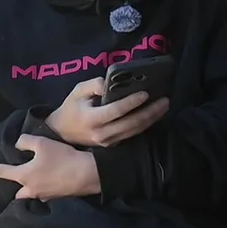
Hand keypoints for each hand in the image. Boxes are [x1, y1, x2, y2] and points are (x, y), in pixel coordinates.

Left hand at [0, 134, 100, 199]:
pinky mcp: (56, 198)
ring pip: (31, 195)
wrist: (86, 174)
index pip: (4, 172)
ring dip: (29, 189)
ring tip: (33, 179)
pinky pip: (44, 195)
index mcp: (24, 176)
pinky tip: (48, 181)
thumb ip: (25, 141)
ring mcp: (44, 196)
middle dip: (16, 186)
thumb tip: (18, 144)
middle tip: (17, 177)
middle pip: (17, 192)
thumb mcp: (41, 143)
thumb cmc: (61, 157)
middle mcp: (31, 190)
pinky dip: (43, 189)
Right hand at [44, 77, 168, 147]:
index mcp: (92, 119)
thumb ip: (94, 84)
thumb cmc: (71, 109)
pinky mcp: (114, 145)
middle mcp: (102, 134)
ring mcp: (109, 142)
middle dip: (150, 112)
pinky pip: (132, 135)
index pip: (116, 111)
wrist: (62, 133)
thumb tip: (109, 82)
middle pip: (131, 123)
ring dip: (152, 119)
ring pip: (135, 131)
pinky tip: (154, 115)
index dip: (132, 102)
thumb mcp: (77, 91)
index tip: (145, 93)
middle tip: (164, 100)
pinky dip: (145, 125)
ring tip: (163, 106)